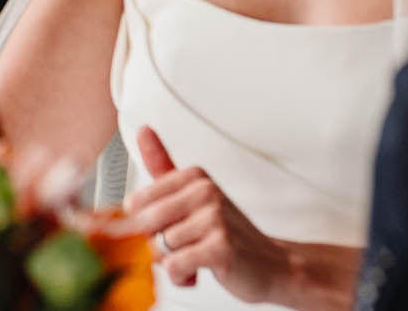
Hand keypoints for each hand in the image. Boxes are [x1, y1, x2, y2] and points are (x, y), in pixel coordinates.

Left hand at [118, 128, 292, 302]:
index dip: (142, 227)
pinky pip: (175, 266)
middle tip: (180, 248)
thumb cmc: (225, 233)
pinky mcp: (221, 248)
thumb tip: (143, 129)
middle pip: (145, 224)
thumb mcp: (193, 195)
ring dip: (171, 264)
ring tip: (194, 260)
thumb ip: (164, 166)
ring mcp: (214, 218)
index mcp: (193, 176)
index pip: (136, 203)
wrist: (271, 264)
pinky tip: (197, 273)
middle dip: (155, 246)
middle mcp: (204, 191)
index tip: (165, 231)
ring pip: (159, 248)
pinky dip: (180, 277)